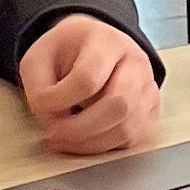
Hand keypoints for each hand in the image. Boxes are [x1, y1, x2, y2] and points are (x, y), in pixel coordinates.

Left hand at [20, 14, 158, 155]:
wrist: (94, 46)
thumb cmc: (67, 52)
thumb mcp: (39, 59)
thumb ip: (39, 89)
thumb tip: (54, 121)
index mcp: (106, 42)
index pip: (88, 78)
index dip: (60, 100)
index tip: (41, 106)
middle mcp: (135, 63)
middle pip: (118, 105)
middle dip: (81, 129)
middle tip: (55, 133)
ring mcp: (147, 88)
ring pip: (127, 128)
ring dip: (91, 142)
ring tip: (65, 139)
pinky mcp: (150, 111)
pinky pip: (131, 139)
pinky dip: (104, 147)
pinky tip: (83, 140)